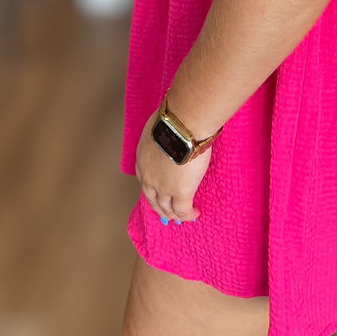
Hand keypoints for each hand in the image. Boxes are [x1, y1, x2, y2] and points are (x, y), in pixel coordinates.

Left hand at [135, 107, 211, 222]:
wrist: (182, 126)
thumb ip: (163, 132)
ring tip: (181, 216)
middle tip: (167, 212)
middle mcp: (149, 177)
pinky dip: (188, 215)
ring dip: (173, 214)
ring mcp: (164, 187)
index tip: (157, 193)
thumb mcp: (159, 126)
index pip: (144, 180)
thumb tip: (172, 125)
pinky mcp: (181, 193)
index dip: (151, 189)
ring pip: (166, 208)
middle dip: (159, 207)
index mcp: (142, 159)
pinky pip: (183, 210)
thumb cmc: (173, 119)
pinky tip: (194, 214)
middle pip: (152, 199)